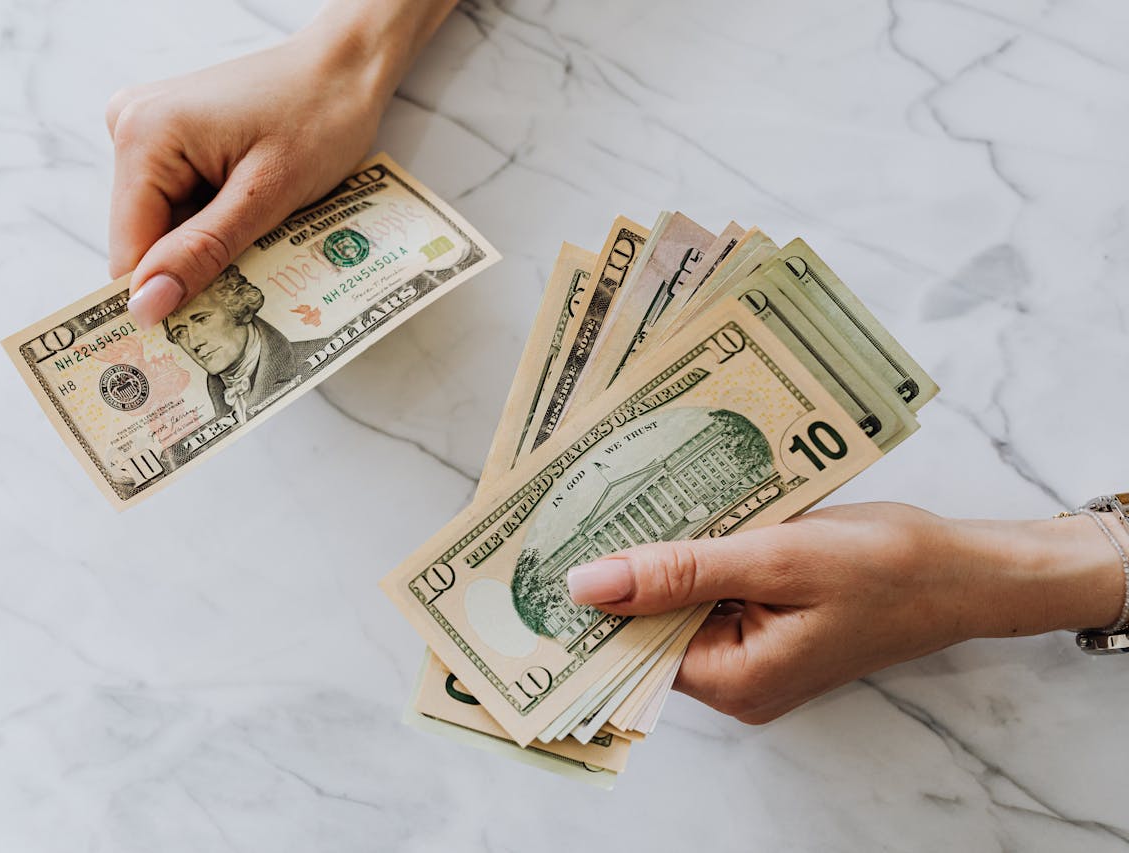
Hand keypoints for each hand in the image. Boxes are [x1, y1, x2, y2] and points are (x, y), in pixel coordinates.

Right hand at [105, 2, 454, 327]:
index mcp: (144, 136)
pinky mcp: (171, 138)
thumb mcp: (266, 196)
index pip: (128, 251)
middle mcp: (130, 125)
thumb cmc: (319, 116)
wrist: (346, 67)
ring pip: (165, 227)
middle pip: (145, 240)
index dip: (161, 298)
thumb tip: (145, 306)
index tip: (197, 337)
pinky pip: (180, 203)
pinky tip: (252, 213)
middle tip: (251, 278)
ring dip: (208, 246)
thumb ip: (202, 252)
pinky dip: (214, 222)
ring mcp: (148, 129)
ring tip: (261, 231)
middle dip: (193, 268)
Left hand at [566, 502, 1124, 723]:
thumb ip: (679, 572)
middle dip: (620, 565)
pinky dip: (696, 549)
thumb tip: (587, 586)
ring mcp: (752, 651)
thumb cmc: (887, 567)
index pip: (631, 645)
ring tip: (615, 492)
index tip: (543, 548)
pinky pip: (712, 587)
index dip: (588, 598)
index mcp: (733, 680)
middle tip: (573, 502)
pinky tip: (677, 503)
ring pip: (679, 599)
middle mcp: (735, 677)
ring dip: (660, 551)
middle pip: (650, 622)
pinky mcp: (767, 621)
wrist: (969, 568)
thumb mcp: (776, 558)